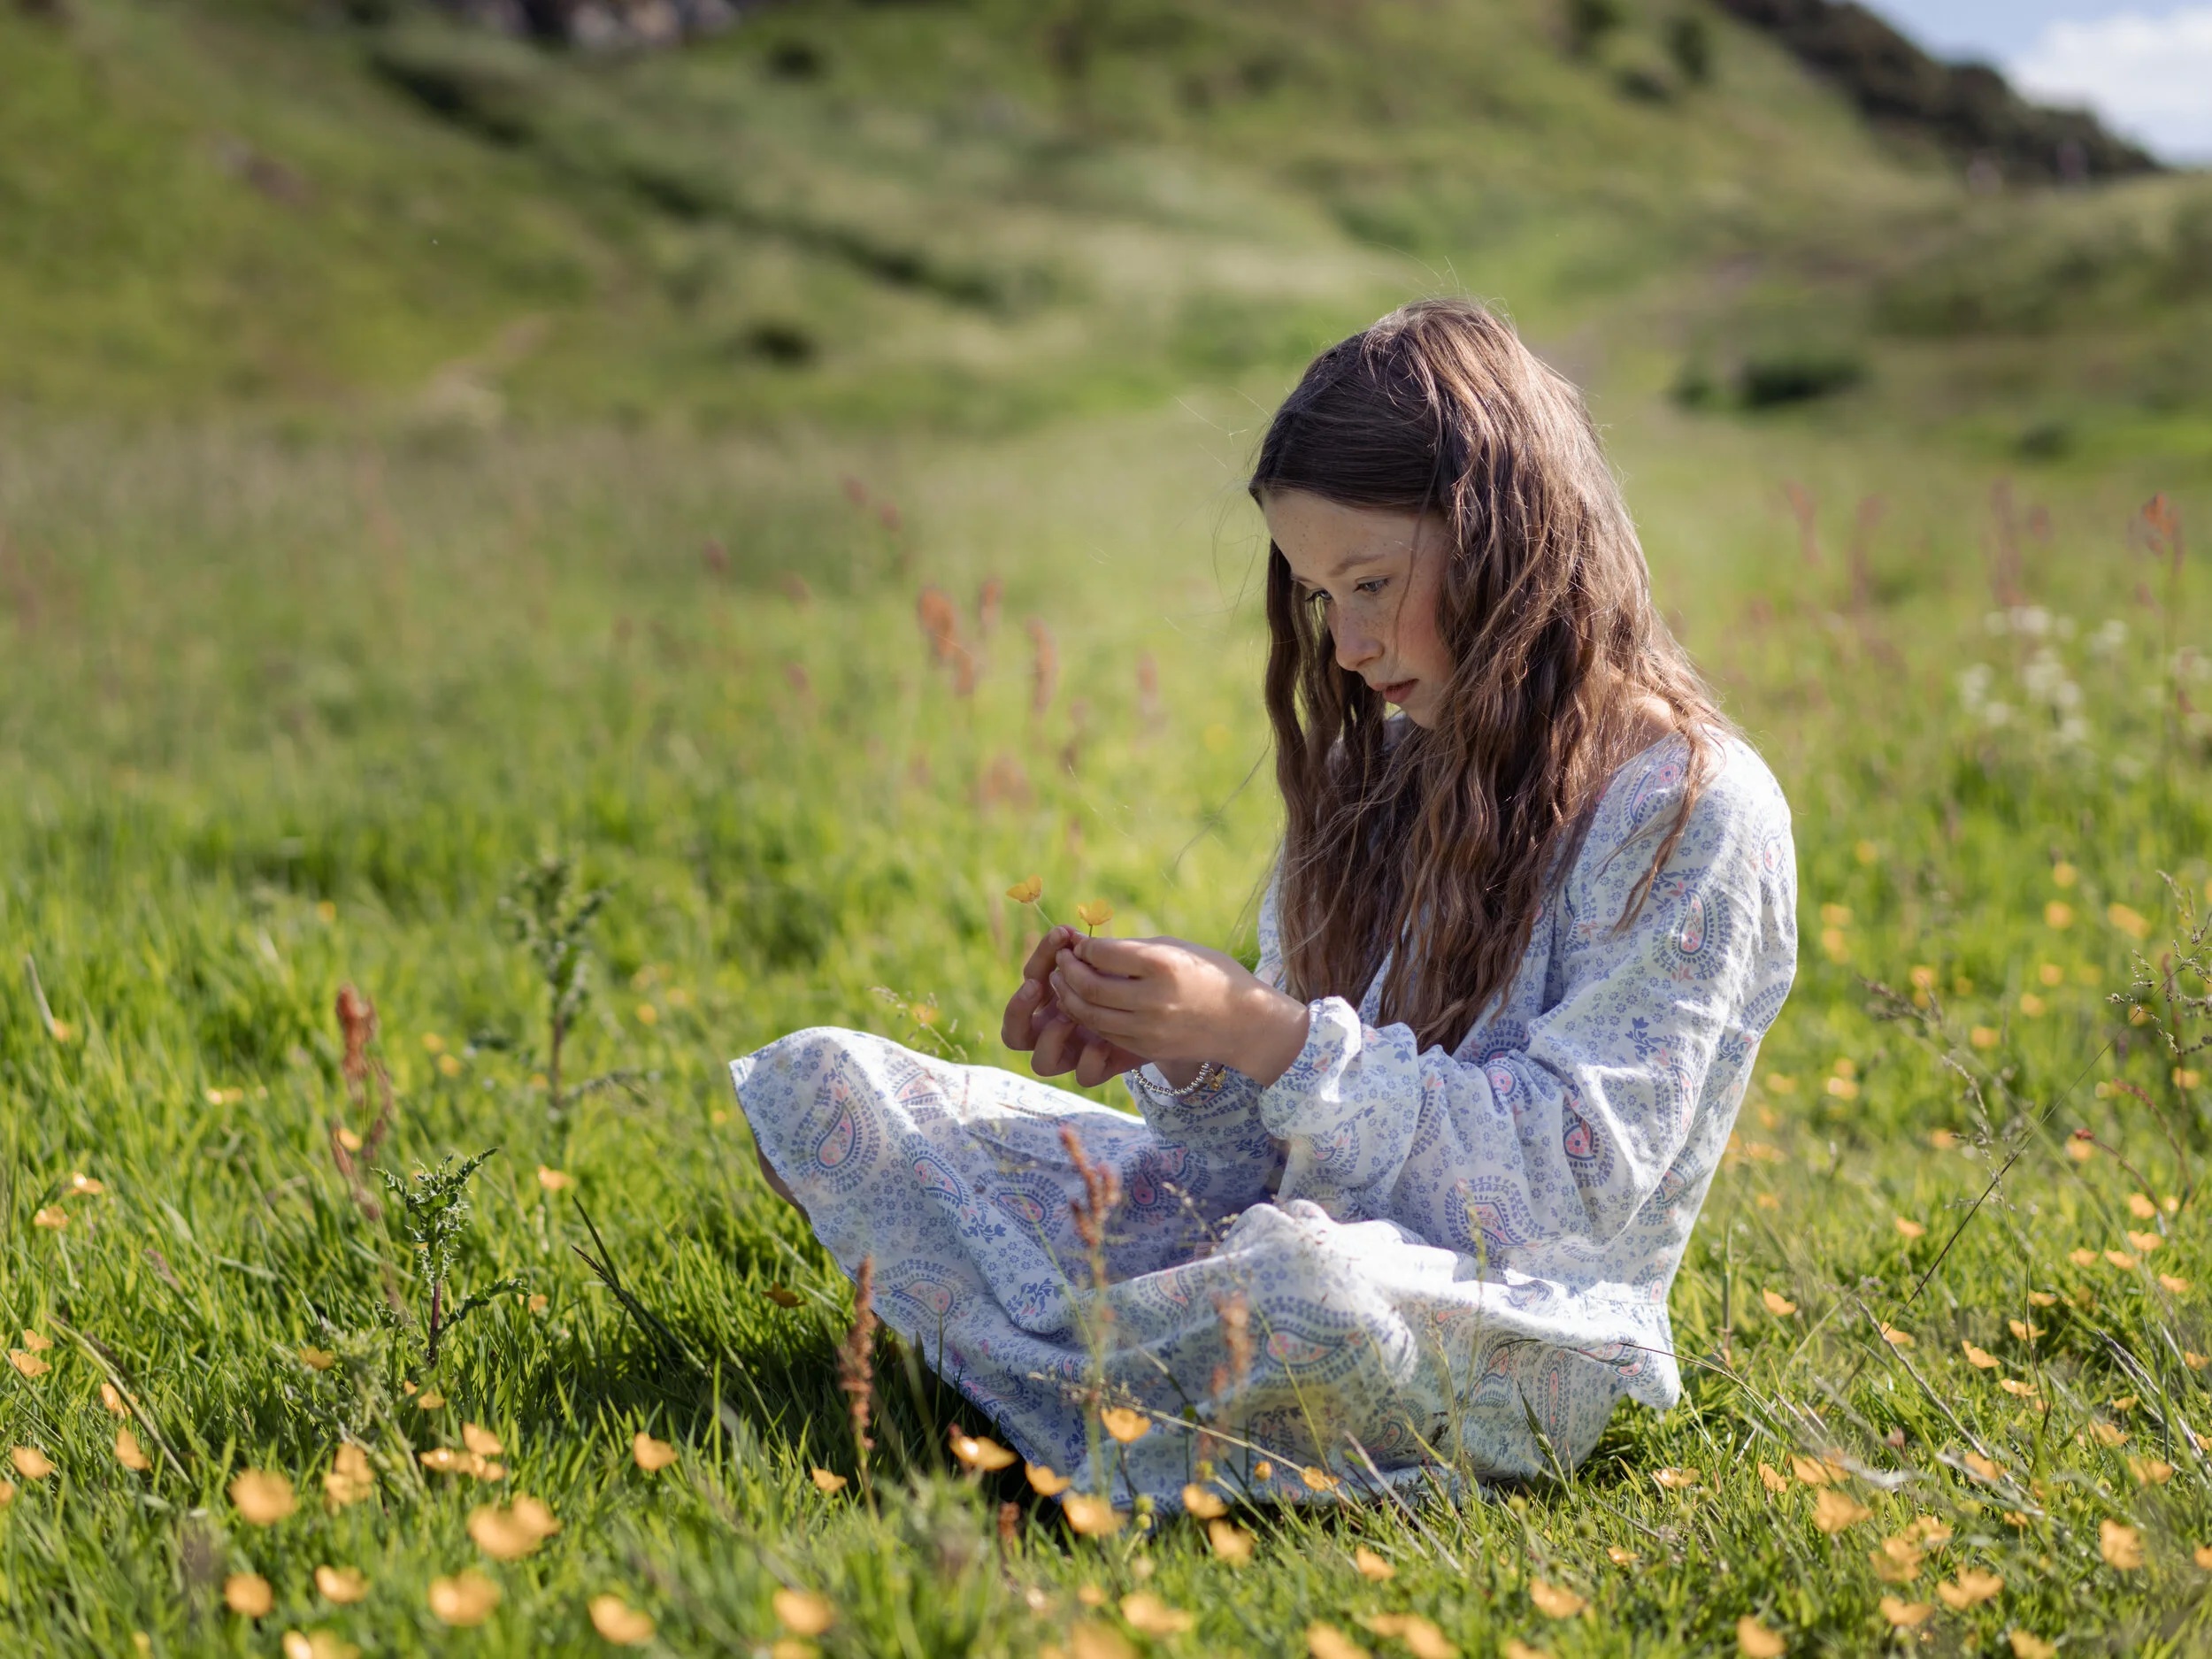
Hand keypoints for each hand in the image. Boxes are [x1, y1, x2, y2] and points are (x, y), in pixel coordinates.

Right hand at [1001, 924, 1148, 1086]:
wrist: (1175, 1007)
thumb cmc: (1139, 974)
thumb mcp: (1115, 961)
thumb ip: (1090, 954)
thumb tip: (1069, 935)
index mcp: (1055, 996)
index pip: (1030, 980)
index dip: (1039, 959)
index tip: (1062, 936)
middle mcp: (1057, 1028)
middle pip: (1014, 1034)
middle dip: (1018, 1009)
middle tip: (1035, 985)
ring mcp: (1077, 1051)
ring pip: (1041, 1063)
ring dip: (1050, 1038)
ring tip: (1069, 1016)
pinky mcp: (1102, 1067)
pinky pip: (1084, 1076)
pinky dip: (1089, 1059)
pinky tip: (1104, 1042)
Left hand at [1044, 933, 1310, 1086]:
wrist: (1244, 1024)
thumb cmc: (1211, 974)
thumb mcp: (1177, 948)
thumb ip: (1134, 949)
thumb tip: (1088, 948)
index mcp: (1163, 965)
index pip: (1103, 954)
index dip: (1083, 947)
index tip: (1078, 943)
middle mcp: (1154, 999)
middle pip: (1089, 987)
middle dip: (1067, 971)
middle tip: (1060, 960)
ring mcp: (1149, 1028)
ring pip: (1089, 1014)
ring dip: (1068, 996)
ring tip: (1061, 982)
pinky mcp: (1146, 1048)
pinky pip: (1103, 1033)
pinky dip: (1086, 1017)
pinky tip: (1080, 1003)